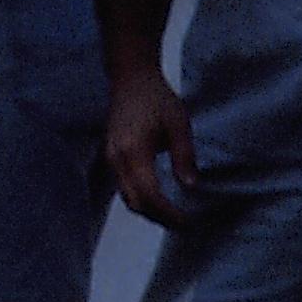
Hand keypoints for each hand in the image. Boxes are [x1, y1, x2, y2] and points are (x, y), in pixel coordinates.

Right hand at [105, 63, 199, 225]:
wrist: (130, 78)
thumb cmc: (157, 97)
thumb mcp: (178, 122)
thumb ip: (184, 155)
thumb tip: (191, 186)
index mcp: (133, 151)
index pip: (150, 196)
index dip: (169, 214)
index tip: (189, 221)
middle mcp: (116, 159)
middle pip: (136, 203)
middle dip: (160, 219)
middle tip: (185, 224)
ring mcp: (110, 159)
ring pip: (128, 198)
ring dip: (150, 211)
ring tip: (174, 215)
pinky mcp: (110, 157)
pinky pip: (124, 188)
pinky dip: (141, 199)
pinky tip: (159, 199)